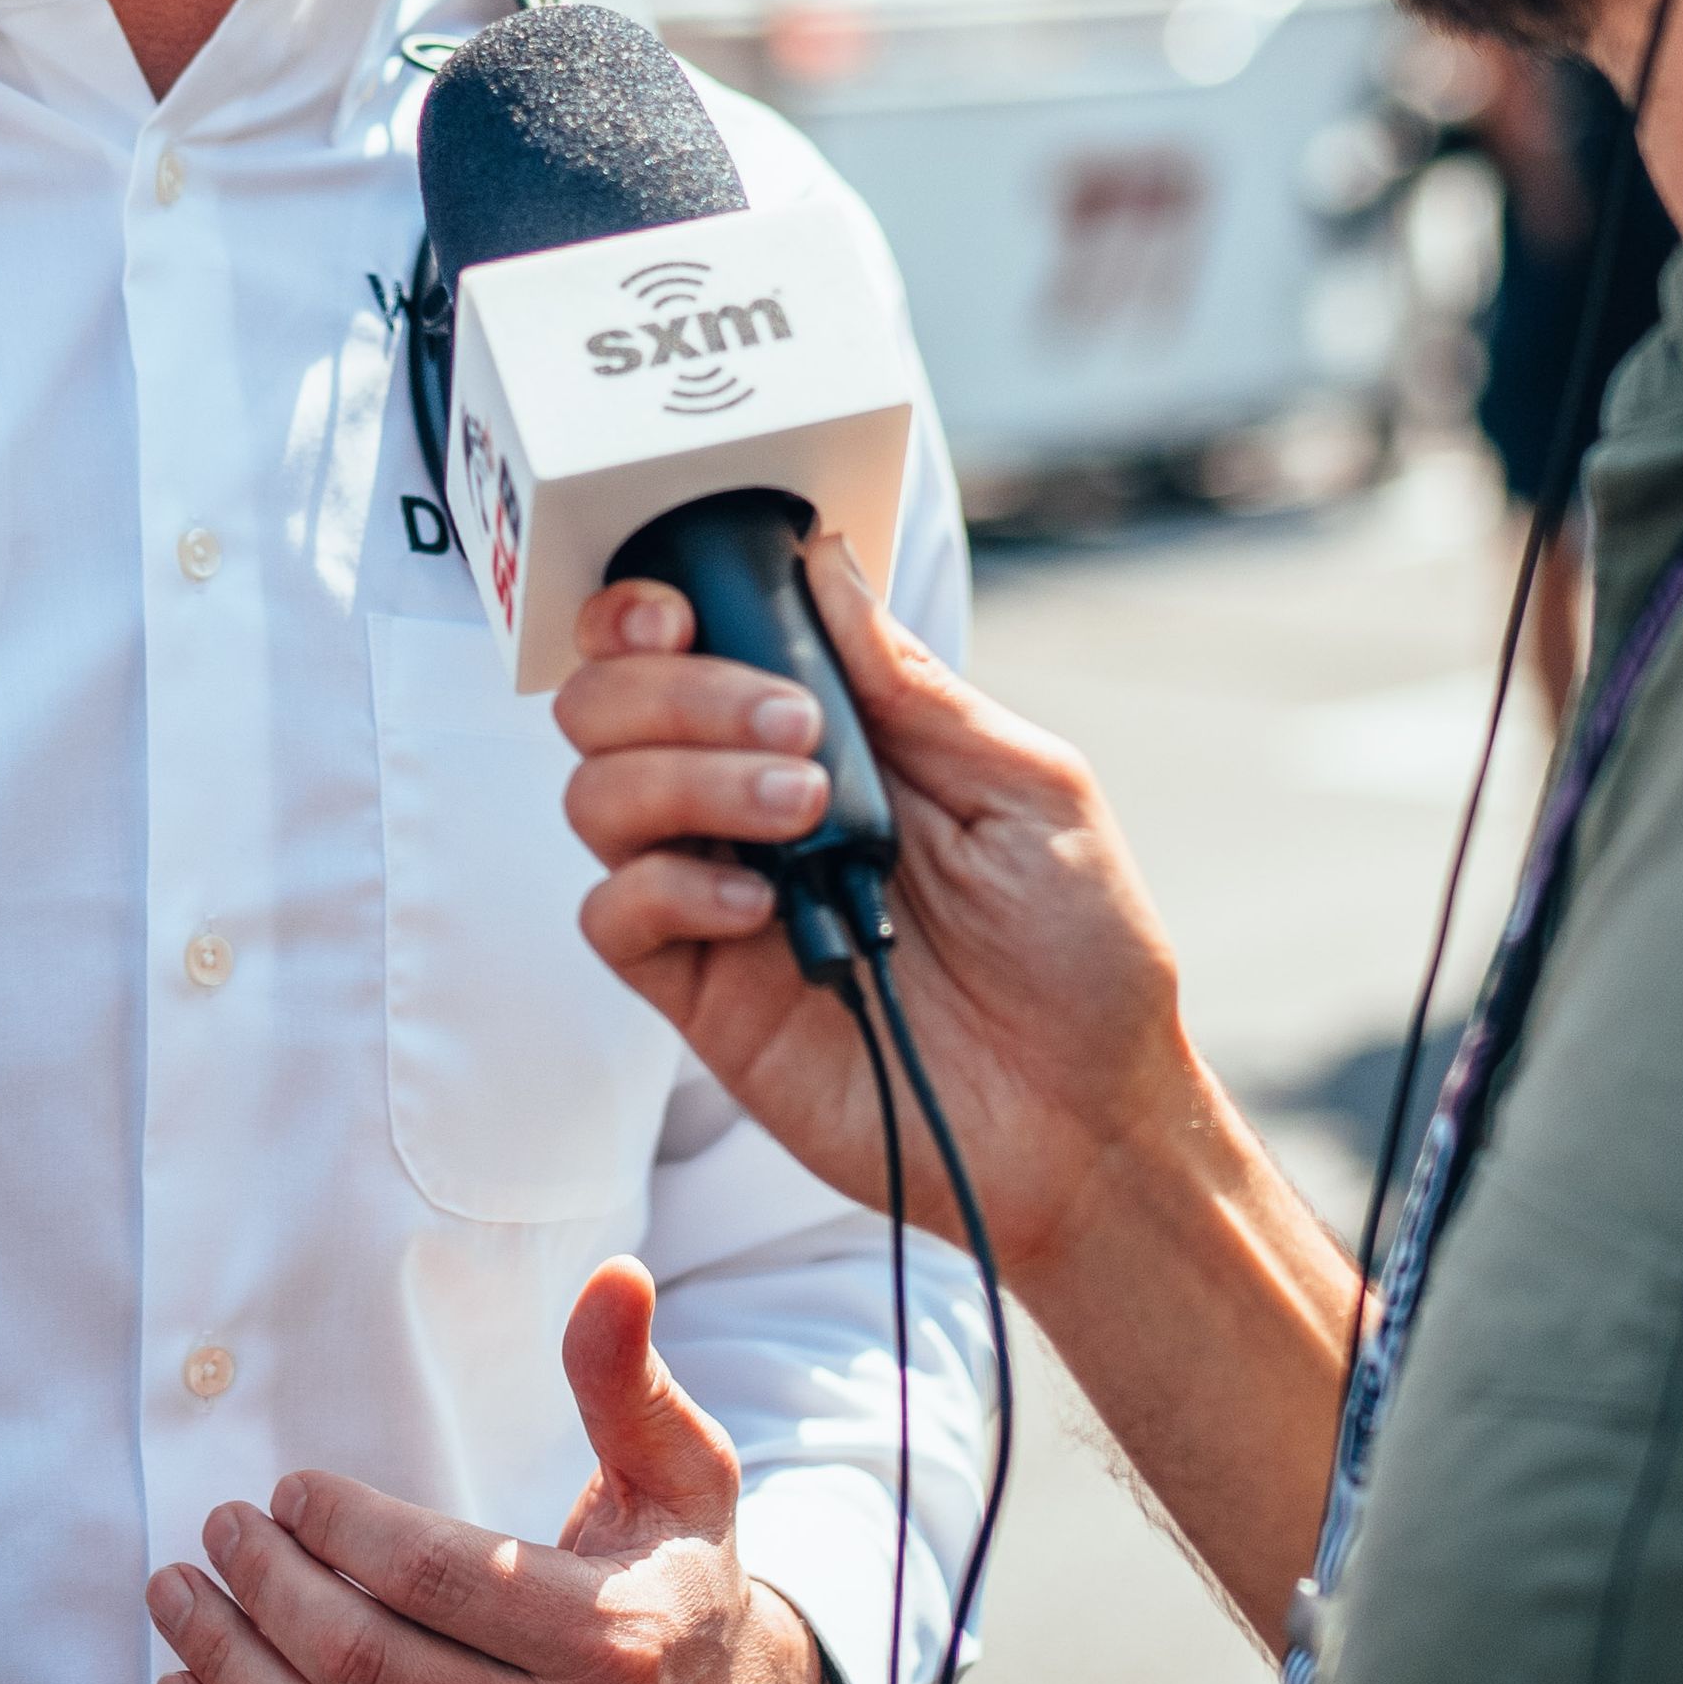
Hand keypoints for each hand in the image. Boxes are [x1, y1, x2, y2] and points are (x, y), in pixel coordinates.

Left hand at [147, 1260, 819, 1683]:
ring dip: (224, 1670)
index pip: (430, 1577)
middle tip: (219, 1531)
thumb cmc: (684, 1595)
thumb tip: (611, 1278)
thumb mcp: (684, 1481)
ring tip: (176, 1599)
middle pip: (358, 1663)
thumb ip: (628, 1383)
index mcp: (608, 1643)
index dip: (337, 1526)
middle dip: (265, 1587)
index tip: (290, 1490)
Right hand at [556, 535, 1198, 1287]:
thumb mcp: (1027, 786)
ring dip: (682, 774)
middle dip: (676, 687)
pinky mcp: (702, 996)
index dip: (652, 607)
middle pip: (609, 706)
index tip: (685, 603)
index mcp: (828, 740)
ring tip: (802, 808)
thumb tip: (827, 565)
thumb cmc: (1080, 955)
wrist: (1086, 1118)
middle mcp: (750, 807)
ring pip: (596, 797)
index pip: (686, 646)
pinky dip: (666, 887)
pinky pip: (613, 918)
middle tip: (794, 725)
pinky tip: (758, 902)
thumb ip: (912, 684)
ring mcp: (718, 899)